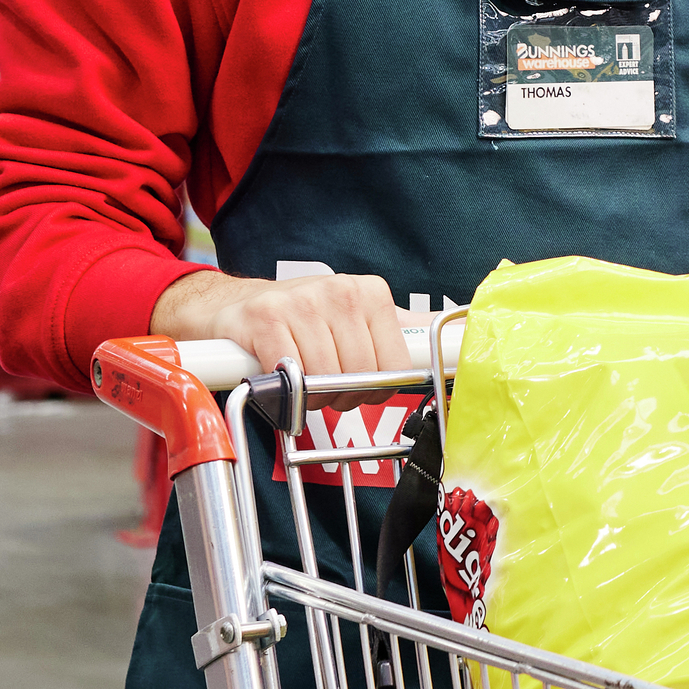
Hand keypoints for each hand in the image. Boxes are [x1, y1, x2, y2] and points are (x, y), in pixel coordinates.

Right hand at [149, 266, 411, 380]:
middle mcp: (340, 291)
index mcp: (371, 293)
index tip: (361, 392)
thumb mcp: (356, 318)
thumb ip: (400, 330)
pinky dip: (283, 391)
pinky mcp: (264, 318)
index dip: (377, 390)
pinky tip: (278, 381)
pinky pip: (287, 374)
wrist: (235, 306)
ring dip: (311, 398)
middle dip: (342, 397)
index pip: (392, 364)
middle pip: (359, 375)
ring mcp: (301, 302)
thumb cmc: (303, 321)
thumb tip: (453, 335)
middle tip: (325, 394)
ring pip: (324, 378)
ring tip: (302, 386)